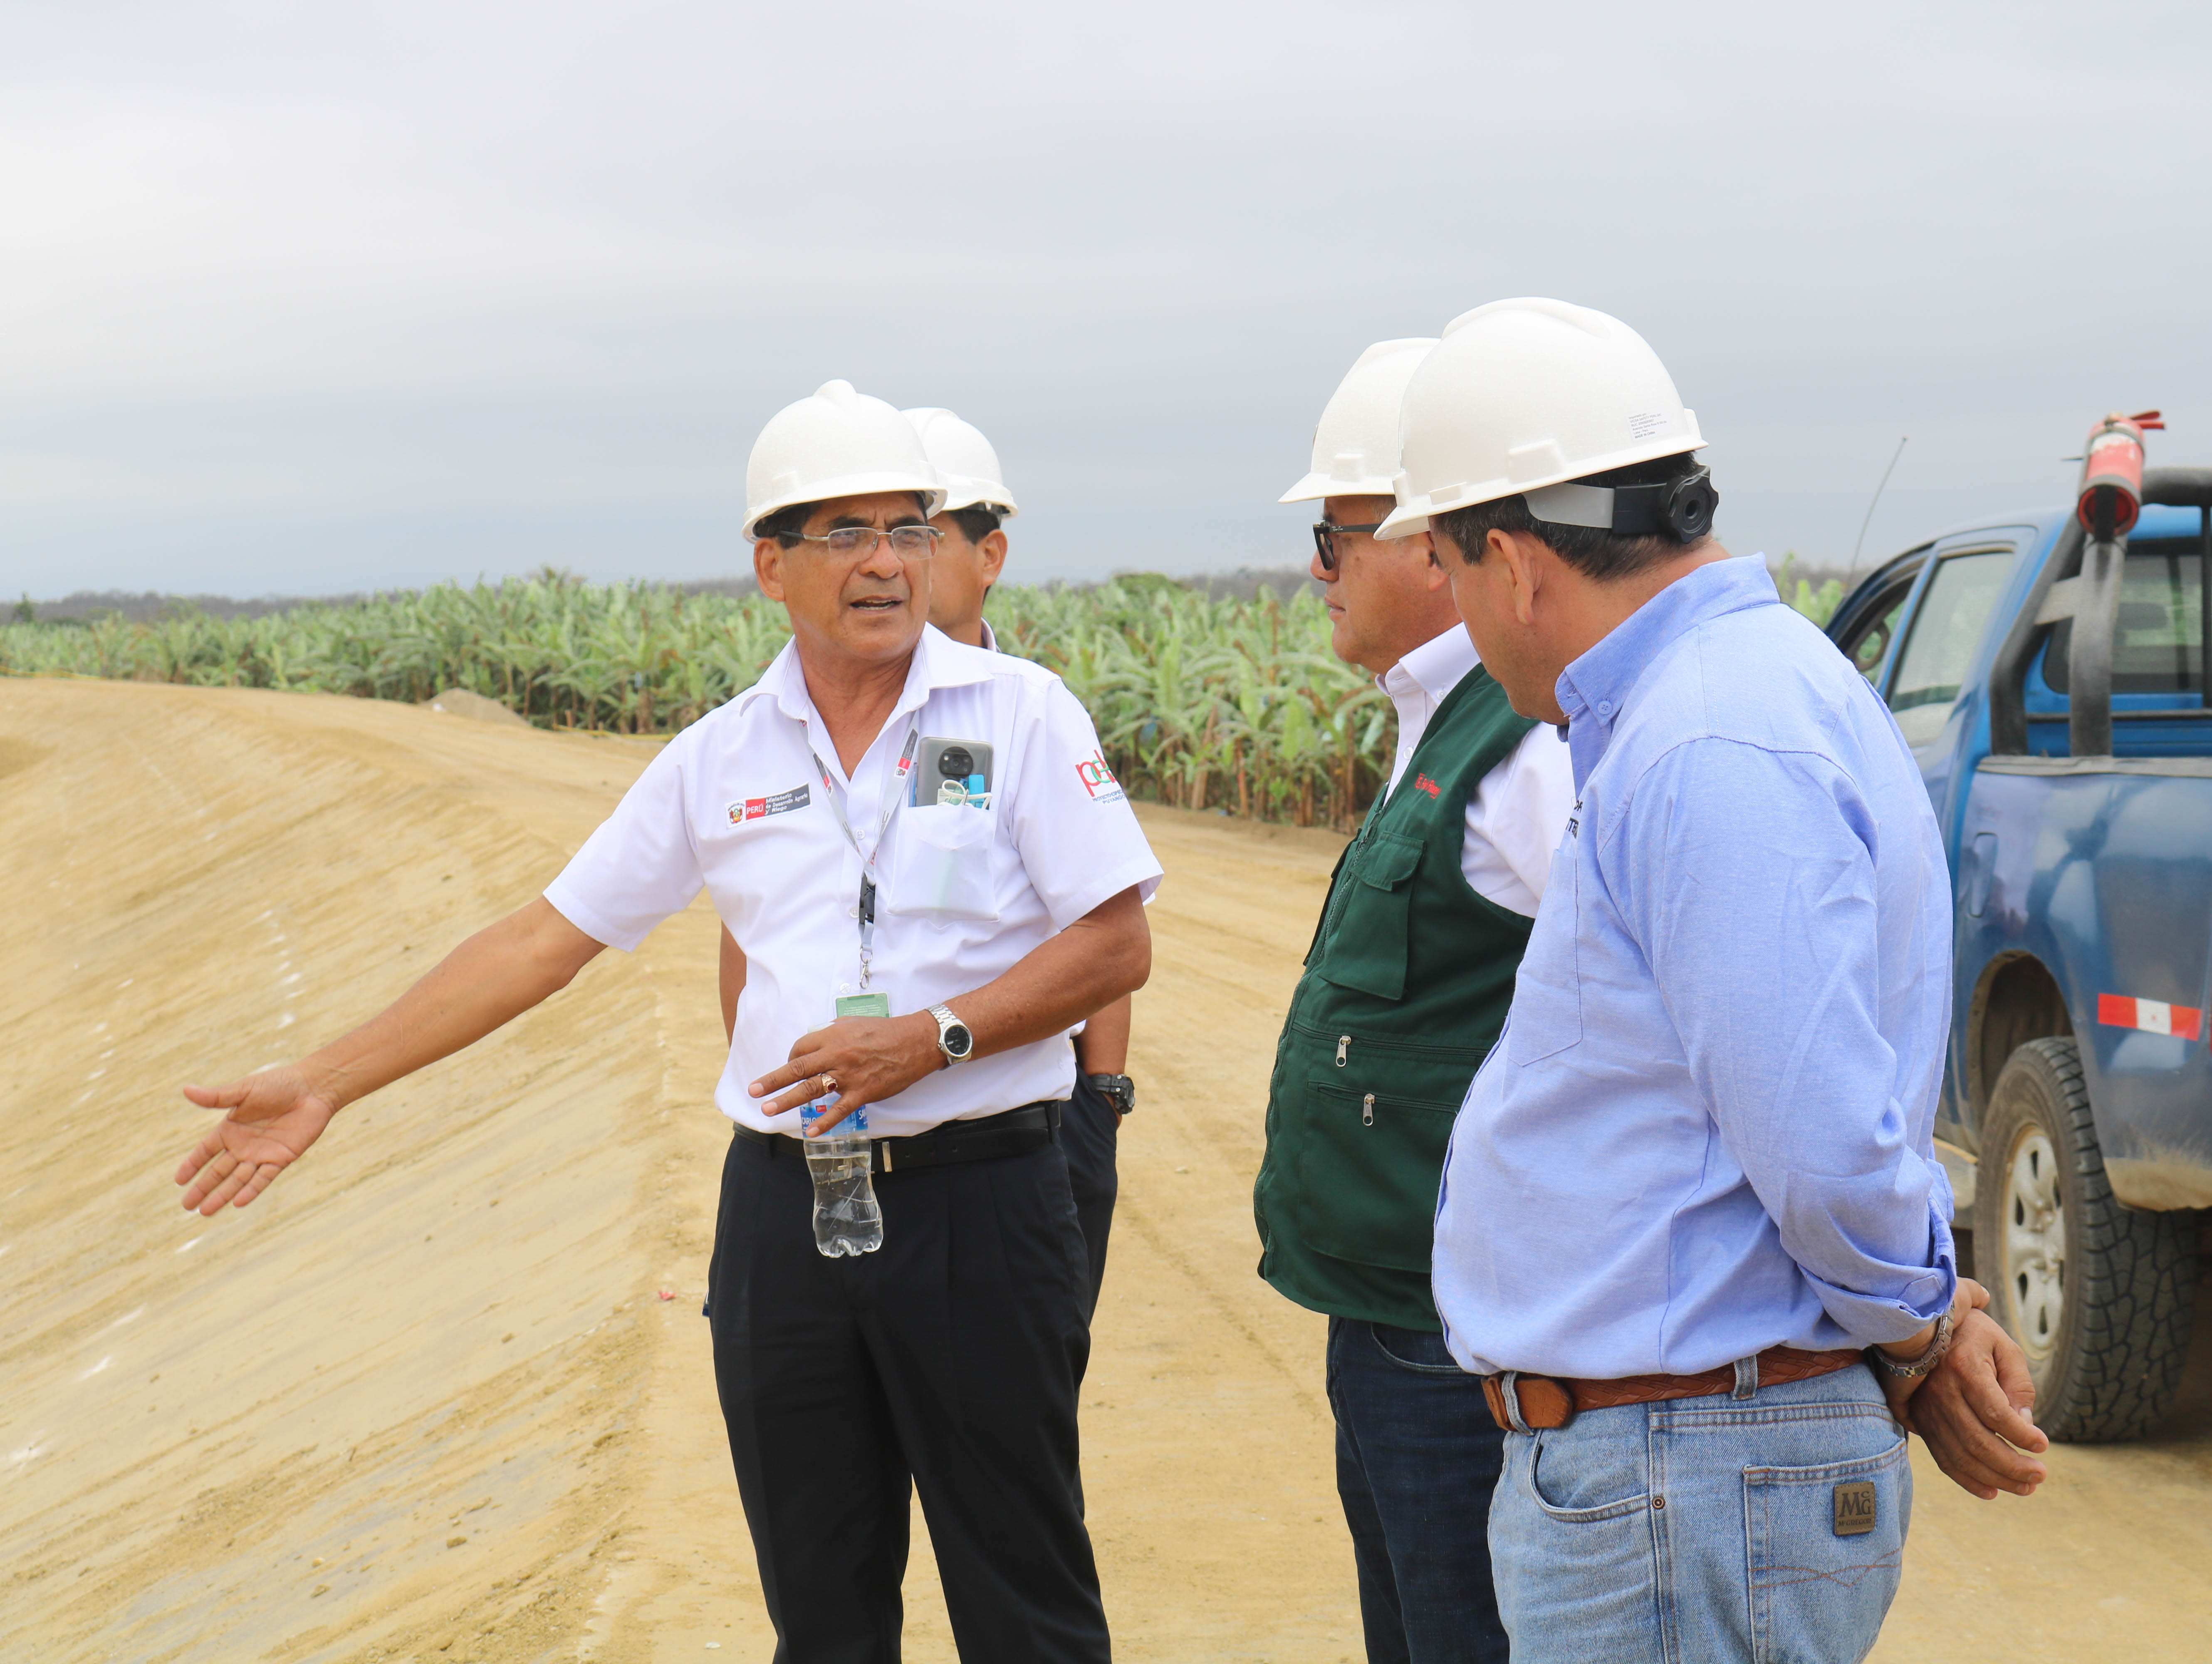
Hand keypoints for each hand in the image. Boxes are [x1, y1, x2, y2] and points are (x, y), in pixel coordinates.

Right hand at [175, 1066, 340, 1214]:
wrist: (313, 1089)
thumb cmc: (279, 1084)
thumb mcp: (244, 1090)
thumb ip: (216, 1097)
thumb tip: (186, 1090)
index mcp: (231, 1128)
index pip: (206, 1151)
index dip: (192, 1165)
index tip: (178, 1181)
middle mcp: (244, 1145)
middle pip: (219, 1171)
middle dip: (202, 1187)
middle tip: (186, 1205)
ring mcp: (262, 1153)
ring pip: (238, 1179)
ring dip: (222, 1195)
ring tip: (204, 1211)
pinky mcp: (281, 1158)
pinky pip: (263, 1178)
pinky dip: (251, 1190)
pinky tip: (237, 1203)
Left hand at [749, 1013, 942, 1132]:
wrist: (915, 1042)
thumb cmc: (885, 1031)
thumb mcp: (853, 1024)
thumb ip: (831, 1033)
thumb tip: (815, 1041)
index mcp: (832, 1036)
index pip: (800, 1049)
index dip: (791, 1058)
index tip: (790, 1066)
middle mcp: (836, 1055)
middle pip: (797, 1069)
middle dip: (772, 1080)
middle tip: (753, 1090)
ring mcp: (848, 1076)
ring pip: (811, 1089)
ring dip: (786, 1100)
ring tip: (767, 1109)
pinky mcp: (863, 1092)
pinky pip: (839, 1110)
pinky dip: (824, 1122)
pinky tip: (811, 1132)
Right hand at [1882, 1284, 2048, 1498]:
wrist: (1926, 1330)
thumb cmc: (1975, 1337)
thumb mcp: (2004, 1347)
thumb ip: (2018, 1384)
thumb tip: (2025, 1423)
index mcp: (1964, 1368)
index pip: (1995, 1412)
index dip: (2021, 1435)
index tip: (2043, 1445)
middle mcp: (1941, 1392)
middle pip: (1978, 1442)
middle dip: (2014, 1466)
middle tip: (2041, 1475)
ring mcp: (1929, 1411)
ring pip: (1962, 1456)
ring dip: (1996, 1479)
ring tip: (2026, 1487)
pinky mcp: (1923, 1424)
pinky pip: (1944, 1459)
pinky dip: (1967, 1481)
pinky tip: (1992, 1492)